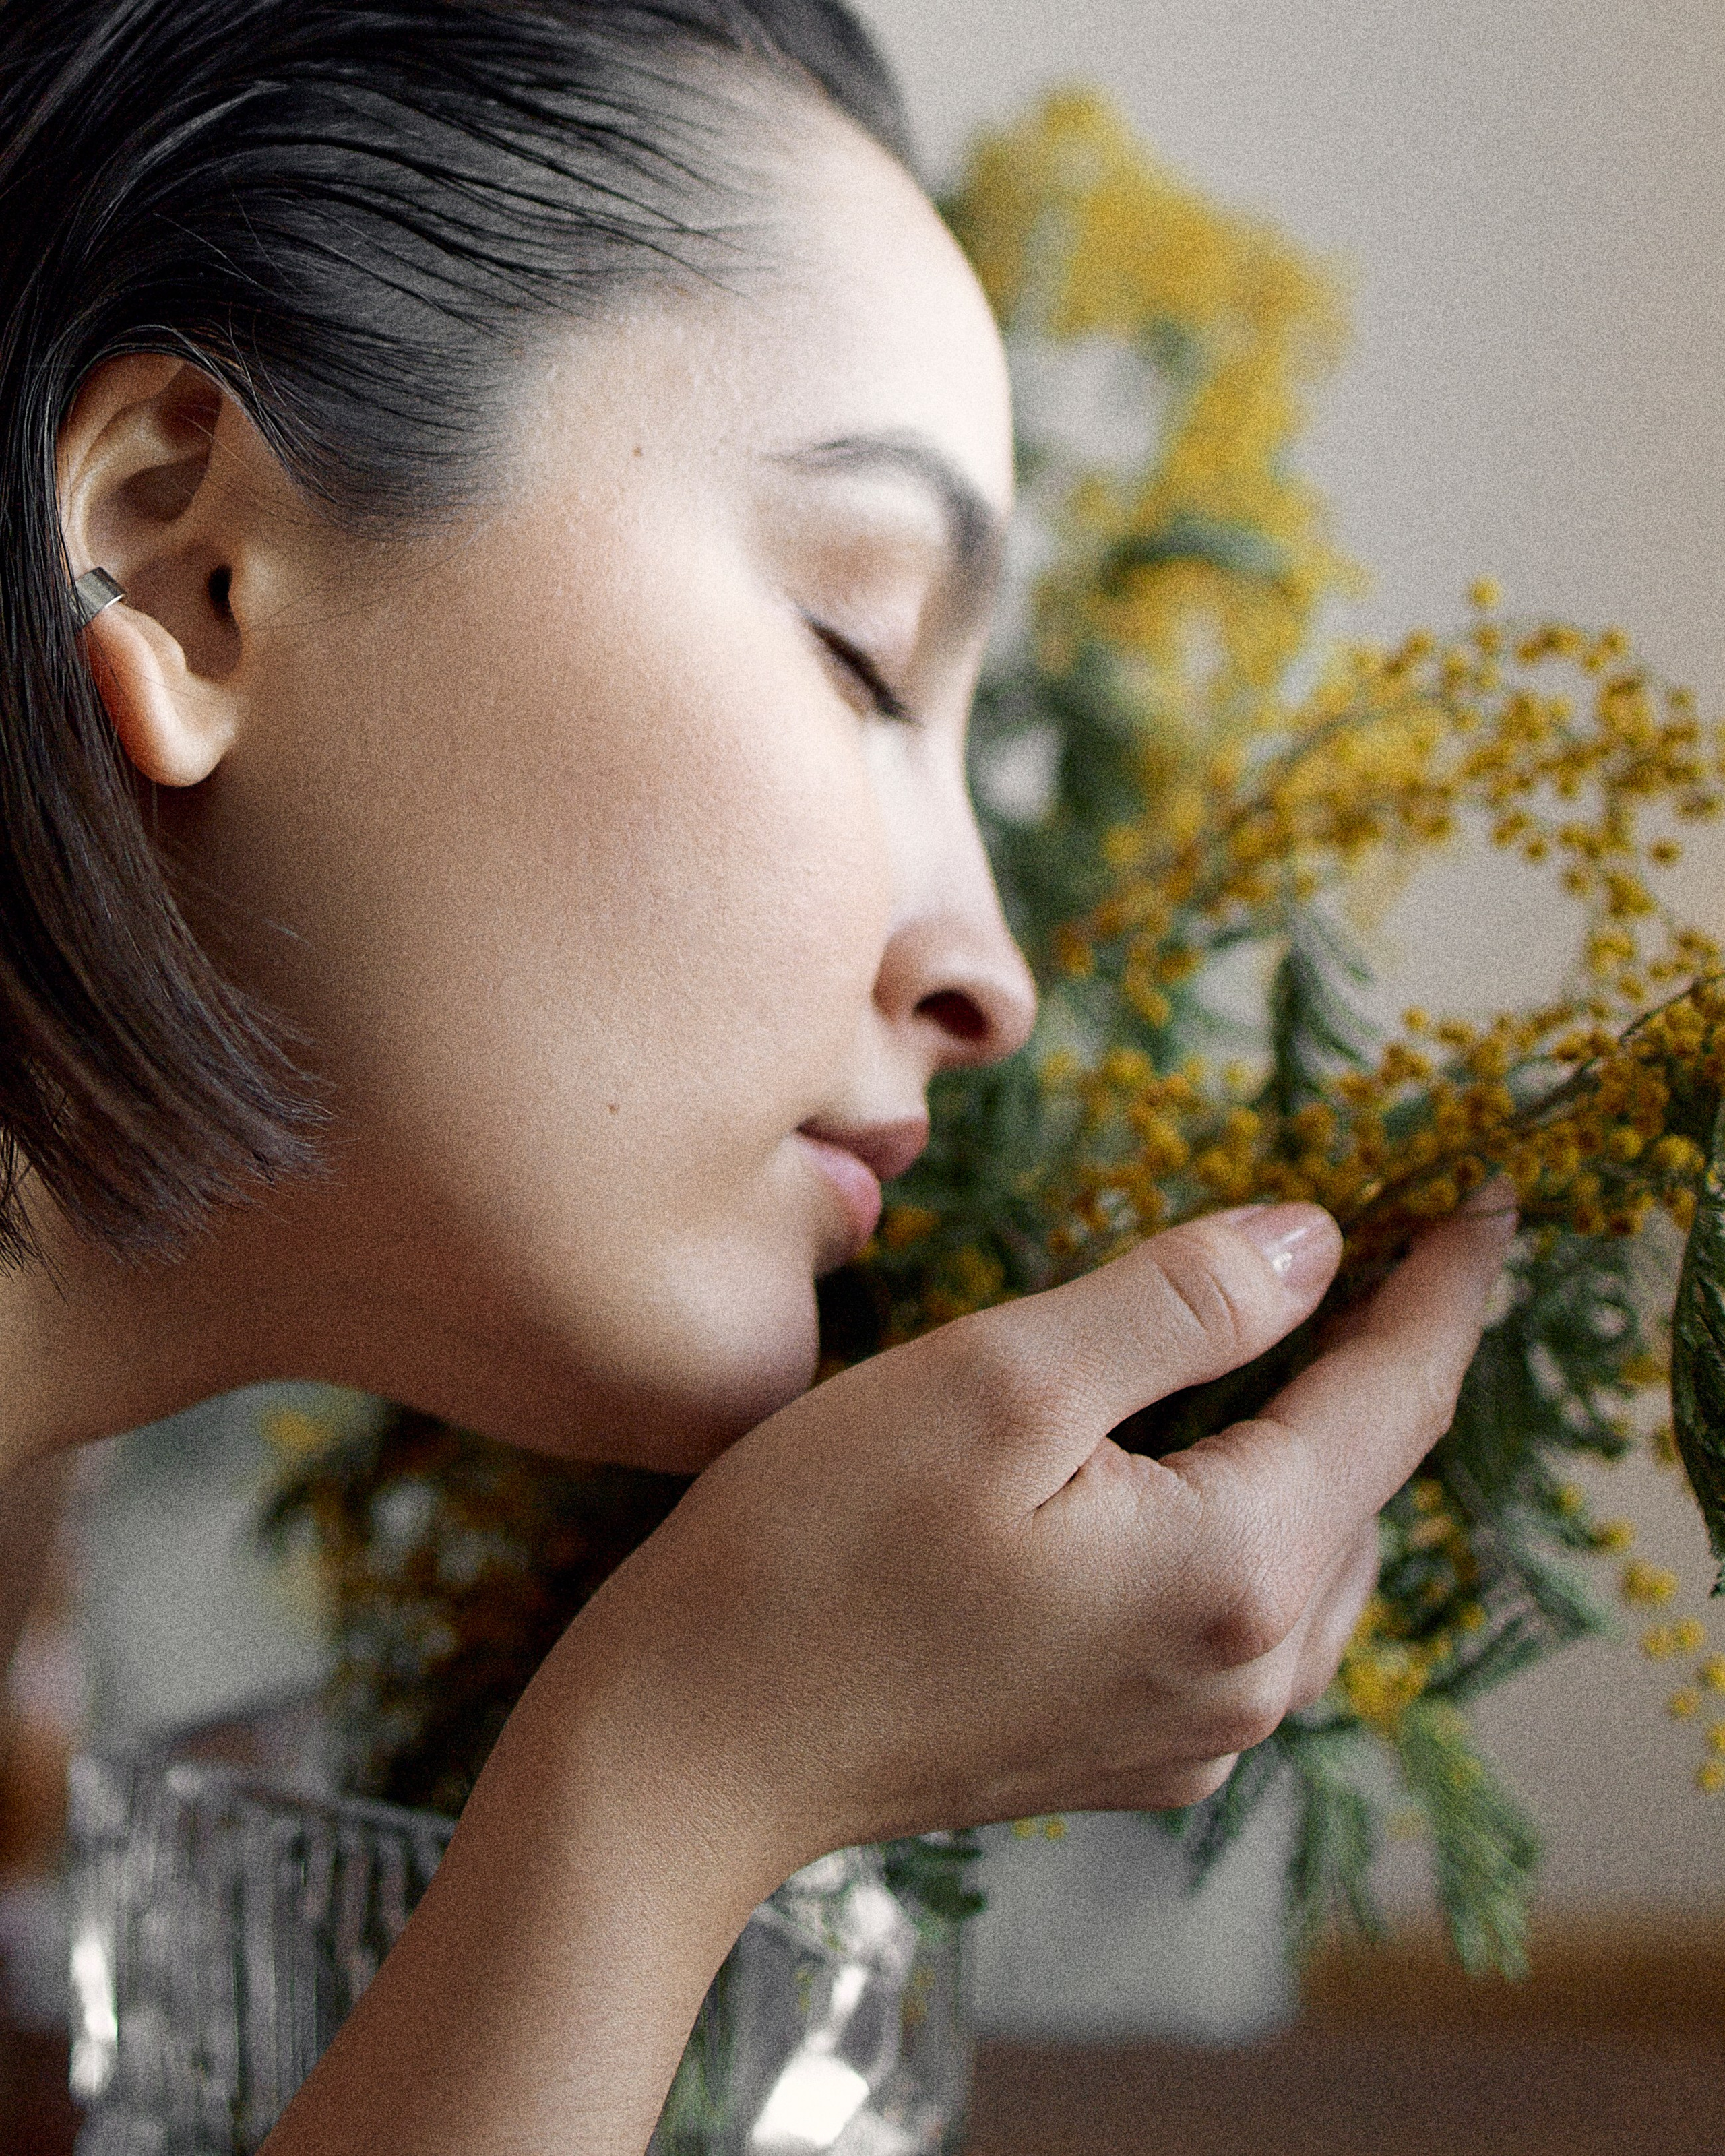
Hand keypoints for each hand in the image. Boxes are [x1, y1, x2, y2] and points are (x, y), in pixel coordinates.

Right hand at [265, 1196, 1513, 2155]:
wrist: (686, 1754)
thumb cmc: (816, 1552)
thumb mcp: (1002, 1379)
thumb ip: (1181, 1305)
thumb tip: (1315, 1245)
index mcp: (1235, 1575)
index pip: (1393, 1403)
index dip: (1447, 1290)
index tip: (1493, 1204)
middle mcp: (1246, 1679)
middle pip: (1366, 1486)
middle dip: (1388, 1362)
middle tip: (1397, 1251)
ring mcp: (1190, 1733)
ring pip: (1313, 1555)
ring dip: (1325, 1444)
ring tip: (1318, 1343)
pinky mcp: (1127, 1751)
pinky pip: (1246, 1615)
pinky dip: (1256, 1519)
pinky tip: (1209, 1468)